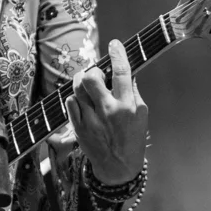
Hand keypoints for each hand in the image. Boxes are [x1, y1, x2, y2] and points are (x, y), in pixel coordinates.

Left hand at [65, 39, 148, 184]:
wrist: (118, 167)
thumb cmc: (132, 138)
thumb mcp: (141, 115)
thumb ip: (132, 92)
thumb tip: (125, 71)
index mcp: (127, 107)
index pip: (121, 73)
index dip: (117, 54)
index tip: (115, 44)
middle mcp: (107, 111)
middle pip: (91, 78)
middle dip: (93, 70)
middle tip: (97, 73)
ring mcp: (90, 120)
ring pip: (77, 88)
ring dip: (81, 81)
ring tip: (88, 84)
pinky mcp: (78, 127)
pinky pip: (69, 102)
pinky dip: (75, 97)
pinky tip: (82, 100)